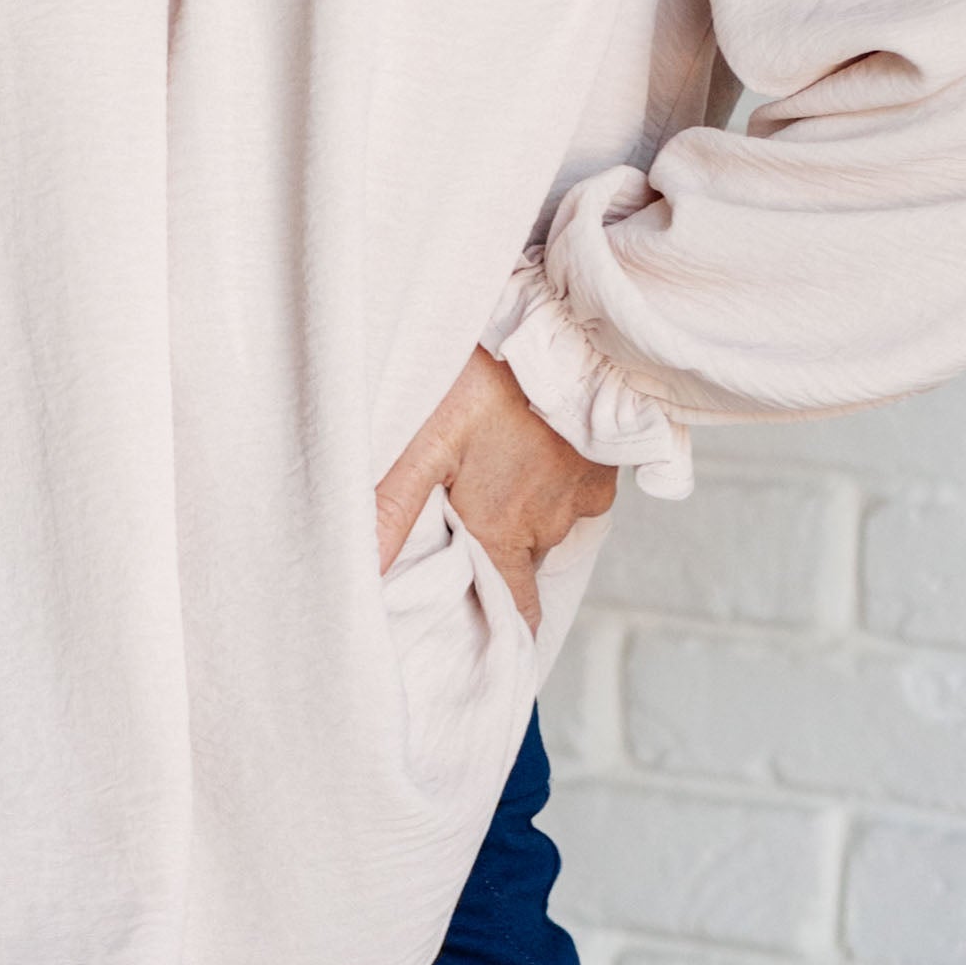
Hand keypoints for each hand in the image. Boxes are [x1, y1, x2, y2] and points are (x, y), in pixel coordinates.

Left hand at [372, 347, 618, 633]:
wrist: (560, 330)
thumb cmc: (488, 382)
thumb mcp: (426, 440)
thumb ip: (394, 506)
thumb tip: (362, 571)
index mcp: (502, 531)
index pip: (517, 612)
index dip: (504, 629)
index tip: (486, 633)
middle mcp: (546, 526)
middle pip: (520, 563)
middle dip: (496, 553)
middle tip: (465, 518)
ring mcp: (580, 497)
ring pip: (546, 526)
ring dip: (523, 513)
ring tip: (496, 475)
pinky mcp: (603, 468)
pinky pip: (575, 495)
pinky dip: (553, 484)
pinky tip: (530, 452)